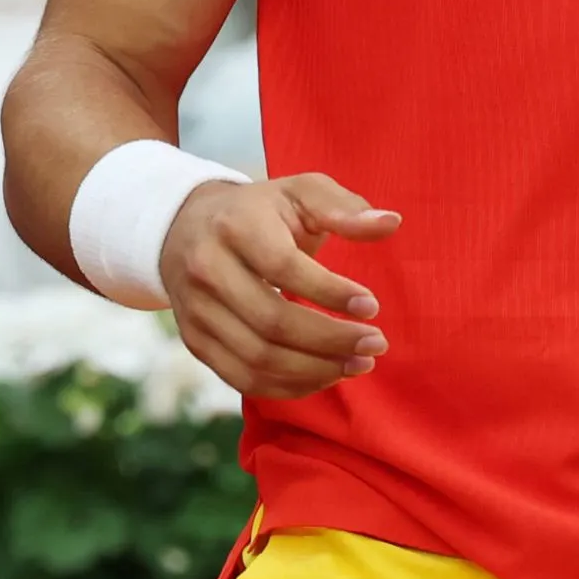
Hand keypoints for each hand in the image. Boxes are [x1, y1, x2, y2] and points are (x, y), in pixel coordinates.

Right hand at [154, 171, 400, 398]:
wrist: (188, 229)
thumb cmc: (260, 212)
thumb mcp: (300, 193)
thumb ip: (343, 207)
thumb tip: (390, 223)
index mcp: (235, 226)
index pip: (283, 268)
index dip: (330, 293)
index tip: (372, 307)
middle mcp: (206, 269)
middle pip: (271, 321)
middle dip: (331, 340)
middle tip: (376, 344)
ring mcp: (196, 311)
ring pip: (257, 358)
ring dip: (315, 370)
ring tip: (358, 364)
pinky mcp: (195, 341)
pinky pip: (242, 378)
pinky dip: (289, 386)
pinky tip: (325, 376)